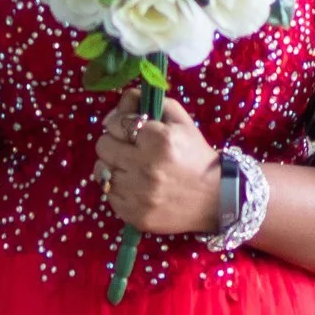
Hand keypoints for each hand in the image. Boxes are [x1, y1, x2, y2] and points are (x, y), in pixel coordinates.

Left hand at [96, 91, 221, 234]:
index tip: (132, 130)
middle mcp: (145, 167)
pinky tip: (135, 186)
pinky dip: (118, 188)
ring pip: (100, 170)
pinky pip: (107, 194)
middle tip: (130, 148)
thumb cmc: (194, 155)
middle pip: (103, 145)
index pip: (115, 123)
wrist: (215, 198)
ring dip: (113, 166)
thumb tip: (121, 101)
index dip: (121, 124)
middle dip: (114, 142)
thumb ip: (149, 102)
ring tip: (131, 168)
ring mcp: (137, 194)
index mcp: (159, 140)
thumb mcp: (180, 121)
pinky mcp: (132, 214)